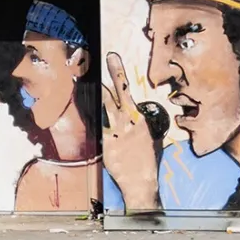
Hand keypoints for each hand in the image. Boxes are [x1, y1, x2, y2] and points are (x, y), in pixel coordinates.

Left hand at [101, 52, 160, 211]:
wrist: (141, 181)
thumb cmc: (148, 161)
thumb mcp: (154, 139)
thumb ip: (145, 125)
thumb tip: (142, 117)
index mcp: (140, 118)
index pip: (128, 91)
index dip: (119, 73)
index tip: (112, 58)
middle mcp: (128, 121)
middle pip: (116, 93)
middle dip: (111, 74)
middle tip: (103, 59)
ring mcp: (116, 130)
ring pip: (104, 105)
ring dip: (96, 92)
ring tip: (87, 78)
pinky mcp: (106, 141)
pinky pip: (97, 123)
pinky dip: (91, 113)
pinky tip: (85, 104)